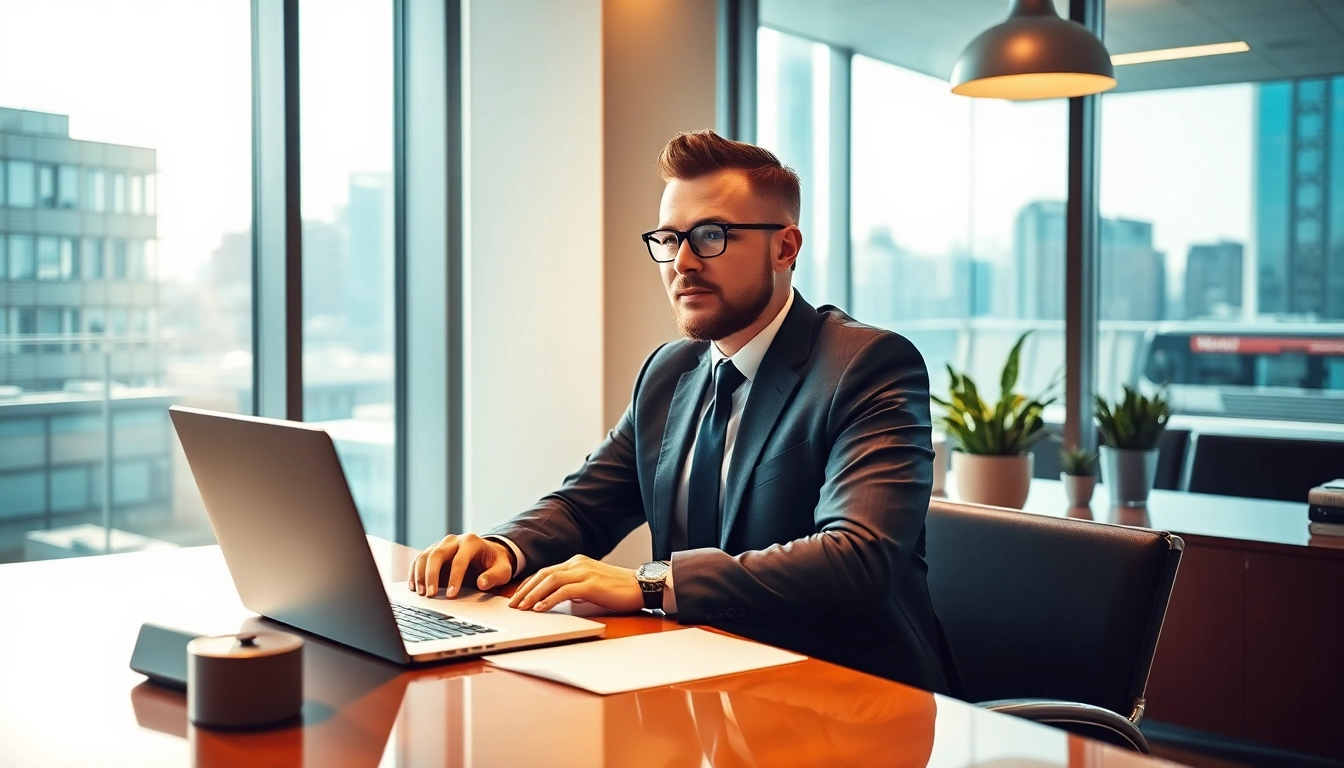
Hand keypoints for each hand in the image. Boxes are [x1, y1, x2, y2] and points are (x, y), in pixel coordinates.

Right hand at [407, 533, 514, 597]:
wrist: (488, 553)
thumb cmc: (495, 562)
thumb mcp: (503, 570)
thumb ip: (494, 576)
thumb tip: (482, 583)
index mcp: (471, 542)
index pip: (460, 560)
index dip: (455, 578)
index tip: (452, 595)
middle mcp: (454, 540)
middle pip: (437, 554)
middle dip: (432, 575)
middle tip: (431, 595)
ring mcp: (441, 544)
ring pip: (425, 556)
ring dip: (420, 575)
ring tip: (420, 593)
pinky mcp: (433, 551)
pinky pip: (419, 559)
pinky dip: (414, 572)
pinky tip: (413, 586)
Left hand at [508, 555, 643, 613]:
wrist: (642, 586)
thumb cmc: (619, 589)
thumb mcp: (592, 586)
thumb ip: (576, 589)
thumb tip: (561, 599)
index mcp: (577, 563)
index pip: (546, 572)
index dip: (529, 584)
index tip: (517, 596)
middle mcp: (578, 564)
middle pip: (543, 574)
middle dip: (525, 590)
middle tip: (512, 604)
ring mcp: (584, 572)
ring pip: (550, 581)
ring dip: (533, 595)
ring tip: (522, 607)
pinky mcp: (591, 584)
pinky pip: (564, 591)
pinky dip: (549, 599)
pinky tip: (540, 608)